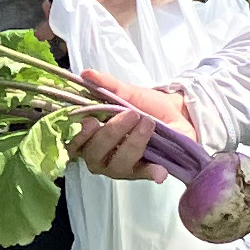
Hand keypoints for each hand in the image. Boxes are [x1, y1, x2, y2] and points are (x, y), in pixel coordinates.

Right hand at [75, 69, 192, 180]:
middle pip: (94, 154)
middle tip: (132, 114)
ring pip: (117, 165)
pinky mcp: (141, 172)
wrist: (175, 113)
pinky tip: (159, 169)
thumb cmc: (144, 105)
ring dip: (133, 142)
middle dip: (111, 133)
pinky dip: (149, 172)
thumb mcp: (127, 92)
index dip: (79, 136)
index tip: (91, 121)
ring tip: (148, 123)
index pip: (74, 144)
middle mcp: (101, 156)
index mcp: (90, 136)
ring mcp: (120, 167)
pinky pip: (142, 175)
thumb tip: (87, 74)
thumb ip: (107, 85)